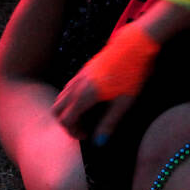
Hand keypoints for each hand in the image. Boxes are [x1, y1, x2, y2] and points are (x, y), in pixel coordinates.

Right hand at [51, 23, 159, 141]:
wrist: (133, 46)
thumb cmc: (131, 74)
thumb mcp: (124, 102)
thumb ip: (109, 122)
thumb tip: (98, 142)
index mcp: (85, 95)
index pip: (66, 120)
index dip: (73, 132)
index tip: (86, 136)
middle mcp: (77, 85)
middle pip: (57, 110)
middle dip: (66, 123)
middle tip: (83, 129)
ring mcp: (78, 76)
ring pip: (61, 98)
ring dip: (67, 111)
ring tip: (86, 118)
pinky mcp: (83, 71)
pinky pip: (68, 89)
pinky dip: (70, 100)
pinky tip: (88, 103)